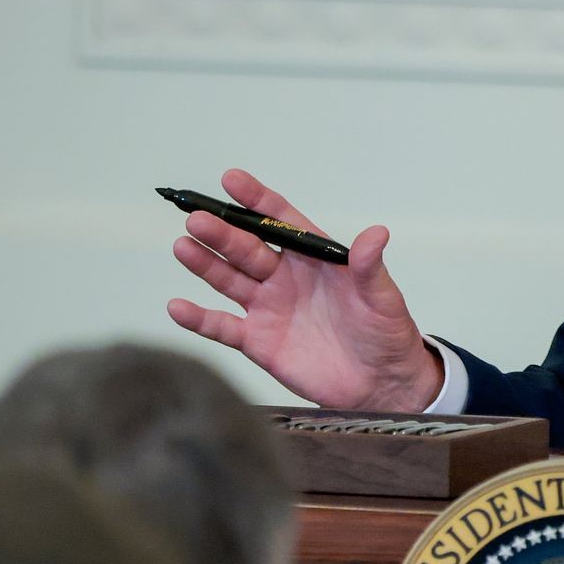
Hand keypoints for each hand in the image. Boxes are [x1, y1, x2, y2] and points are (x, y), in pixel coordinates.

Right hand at [167, 169, 441, 409]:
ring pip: (229, 279)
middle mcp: (286, 277)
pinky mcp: (258, 341)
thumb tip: (377, 233)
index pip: (280, 222)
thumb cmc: (386, 333)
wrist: (381, 383)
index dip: (256, 200)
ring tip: (183, 245)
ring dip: (205, 263)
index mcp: (314, 258)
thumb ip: (370, 267)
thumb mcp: (382, 298)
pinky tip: (177, 306)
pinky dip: (199, 319)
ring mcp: (269, 307)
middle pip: (247, 248)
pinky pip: (222, 327)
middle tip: (198, 218)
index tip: (232, 179)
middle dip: (223, 232)